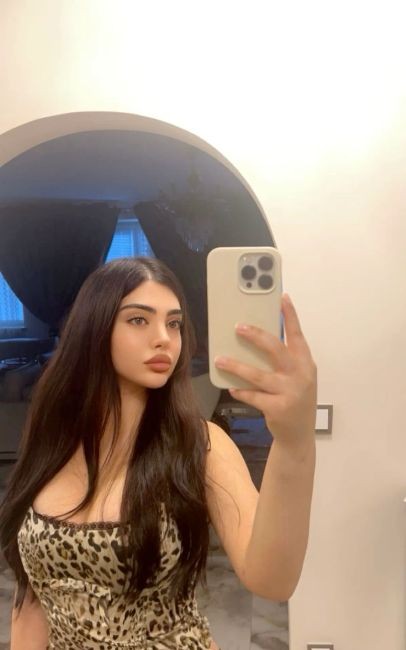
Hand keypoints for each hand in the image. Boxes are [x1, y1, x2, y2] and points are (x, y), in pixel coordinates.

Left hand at [214, 293, 316, 449]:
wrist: (299, 435)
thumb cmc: (294, 398)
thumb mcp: (297, 376)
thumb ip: (285, 359)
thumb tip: (257, 338)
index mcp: (305, 362)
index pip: (297, 334)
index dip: (290, 316)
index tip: (282, 297)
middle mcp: (300, 374)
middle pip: (275, 349)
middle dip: (255, 335)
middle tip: (237, 327)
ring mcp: (289, 392)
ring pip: (258, 374)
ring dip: (236, 366)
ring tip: (220, 359)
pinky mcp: (277, 408)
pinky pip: (253, 396)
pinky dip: (240, 390)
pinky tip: (231, 386)